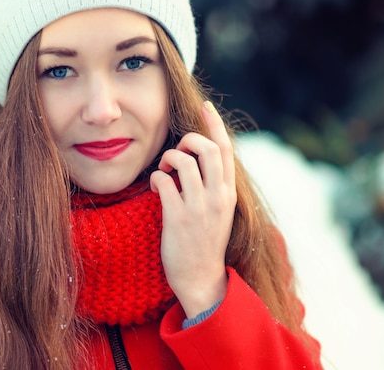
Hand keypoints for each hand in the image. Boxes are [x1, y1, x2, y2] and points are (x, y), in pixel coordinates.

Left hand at [150, 101, 235, 318]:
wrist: (201, 278)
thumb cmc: (205, 241)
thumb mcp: (218, 211)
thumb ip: (213, 186)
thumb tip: (198, 159)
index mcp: (228, 193)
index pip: (226, 150)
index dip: (215, 124)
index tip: (205, 106)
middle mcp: (217, 197)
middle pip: (207, 149)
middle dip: (189, 139)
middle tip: (177, 151)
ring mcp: (199, 208)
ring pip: (183, 161)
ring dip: (168, 158)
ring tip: (164, 172)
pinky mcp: (178, 218)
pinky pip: (164, 182)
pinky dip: (156, 178)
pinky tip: (155, 187)